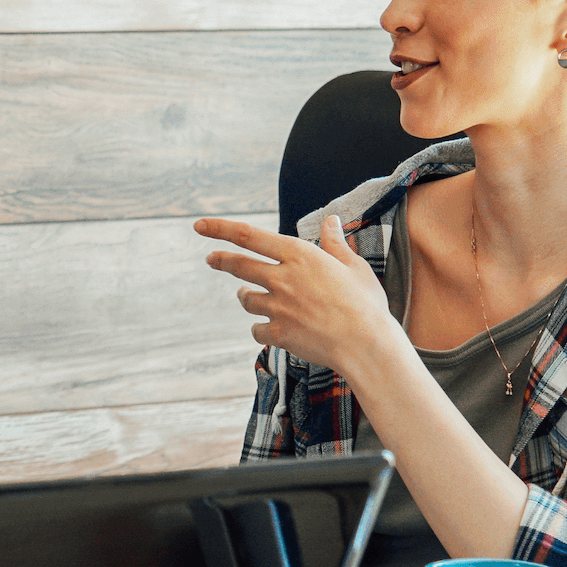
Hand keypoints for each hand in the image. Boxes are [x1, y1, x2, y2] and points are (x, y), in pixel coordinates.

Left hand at [196, 214, 405, 381]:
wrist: (367, 345)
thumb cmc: (366, 305)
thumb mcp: (354, 267)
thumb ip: (336, 243)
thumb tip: (331, 221)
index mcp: (299, 256)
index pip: (248, 235)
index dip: (219, 228)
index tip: (199, 225)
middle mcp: (282, 278)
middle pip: (237, 265)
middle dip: (219, 260)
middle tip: (210, 259)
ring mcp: (277, 307)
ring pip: (245, 299)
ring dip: (245, 296)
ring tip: (247, 295)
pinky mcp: (277, 333)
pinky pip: (256, 330)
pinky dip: (261, 330)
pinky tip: (269, 330)